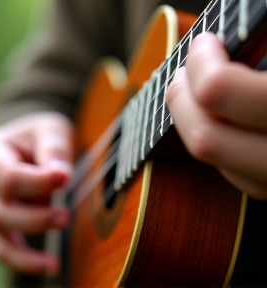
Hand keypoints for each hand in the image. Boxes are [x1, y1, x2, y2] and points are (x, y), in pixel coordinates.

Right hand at [0, 112, 73, 273]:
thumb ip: (54, 149)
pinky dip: (24, 260)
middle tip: (65, 218)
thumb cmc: (41, 136)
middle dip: (35, 218)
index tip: (66, 178)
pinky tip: (50, 266)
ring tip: (56, 252)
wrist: (29, 144)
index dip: (39, 182)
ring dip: (29, 247)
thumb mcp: (51, 130)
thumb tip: (60, 176)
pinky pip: (4, 247)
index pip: (10, 177)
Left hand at [166, 32, 266, 198]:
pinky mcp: (265, 187)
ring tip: (195, 91)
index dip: (201, 63)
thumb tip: (205, 44)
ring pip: (211, 156)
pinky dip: (211, 140)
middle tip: (183, 74)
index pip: (217, 92)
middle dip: (181, 99)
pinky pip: (226, 169)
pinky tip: (217, 119)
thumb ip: (255, 47)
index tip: (203, 45)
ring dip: (191, 119)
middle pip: (205, 138)